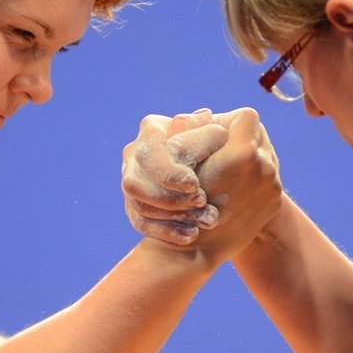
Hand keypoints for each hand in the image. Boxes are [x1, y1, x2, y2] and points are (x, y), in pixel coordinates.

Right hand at [122, 110, 229, 244]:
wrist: (218, 183)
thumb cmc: (220, 152)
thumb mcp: (217, 139)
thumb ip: (208, 130)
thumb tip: (205, 117)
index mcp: (153, 130)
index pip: (150, 153)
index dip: (170, 172)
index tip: (195, 186)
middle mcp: (136, 153)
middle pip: (134, 184)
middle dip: (170, 198)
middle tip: (201, 203)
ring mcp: (132, 180)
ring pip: (138, 205)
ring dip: (172, 216)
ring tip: (204, 220)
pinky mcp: (136, 206)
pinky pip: (141, 223)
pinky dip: (167, 231)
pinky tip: (192, 235)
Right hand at [189, 107, 282, 264]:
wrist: (196, 247)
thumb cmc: (180, 201)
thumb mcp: (181, 160)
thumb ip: (194, 131)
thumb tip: (204, 113)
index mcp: (243, 152)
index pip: (247, 116)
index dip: (228, 121)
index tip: (214, 134)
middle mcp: (265, 166)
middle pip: (258, 133)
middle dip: (240, 138)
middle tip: (220, 150)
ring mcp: (273, 186)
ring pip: (265, 155)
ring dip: (248, 157)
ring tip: (226, 170)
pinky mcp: (275, 201)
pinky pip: (268, 177)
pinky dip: (253, 177)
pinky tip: (234, 188)